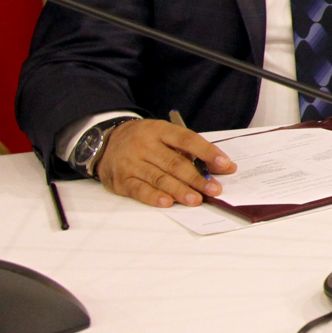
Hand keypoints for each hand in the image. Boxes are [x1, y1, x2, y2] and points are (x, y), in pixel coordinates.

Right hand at [93, 118, 233, 207]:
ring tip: (196, 199)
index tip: (225, 164)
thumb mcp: (163, 135)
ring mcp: (131, 163)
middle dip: (197, 178)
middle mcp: (144, 145)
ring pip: (159, 178)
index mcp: (159, 130)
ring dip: (180, 191)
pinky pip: (139, 190)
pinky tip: (168, 202)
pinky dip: (154, 197)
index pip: (187, 139)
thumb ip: (188, 149)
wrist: (105, 142)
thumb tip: (220, 166)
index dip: (207, 152)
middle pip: (174, 163)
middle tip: (214, 189)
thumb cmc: (144, 140)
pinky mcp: (121, 180)